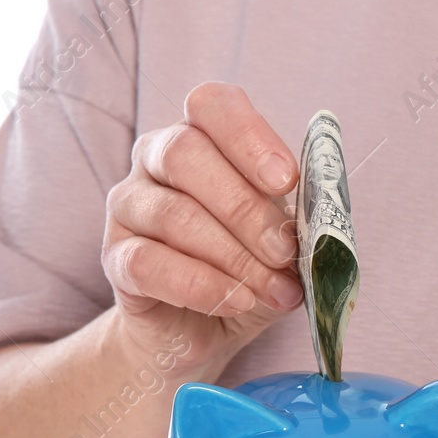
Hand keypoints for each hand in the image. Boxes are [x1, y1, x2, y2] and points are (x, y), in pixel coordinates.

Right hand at [101, 82, 304, 370]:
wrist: (195, 332)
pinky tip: (237, 302)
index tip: (287, 182)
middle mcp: (154, 159)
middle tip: (285, 252)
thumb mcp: (282, 243)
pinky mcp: (115, 258)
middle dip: (246, 208)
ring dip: (233, 256)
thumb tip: (322, 232)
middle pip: (185, 154)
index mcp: (201, 136)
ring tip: (272, 290)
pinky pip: (149, 262)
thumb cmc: (244, 271)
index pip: (212, 105)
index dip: (249, 137)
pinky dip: (202, 285)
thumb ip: (298, 226)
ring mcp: (128, 205)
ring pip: (172, 213)